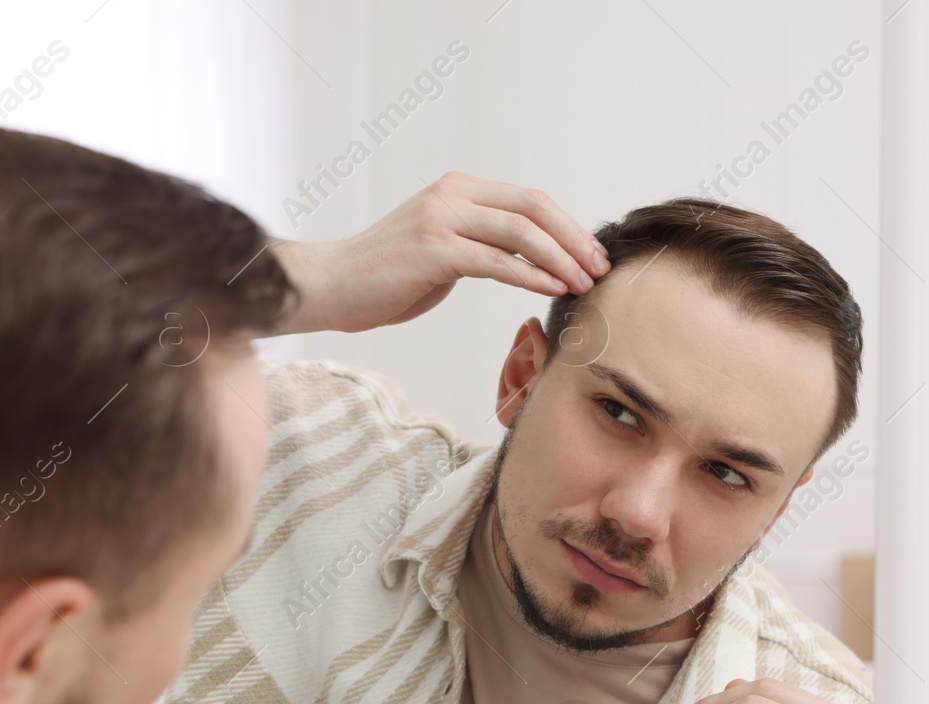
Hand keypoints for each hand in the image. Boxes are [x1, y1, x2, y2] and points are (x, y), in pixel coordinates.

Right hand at [271, 171, 608, 333]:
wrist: (329, 286)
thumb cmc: (384, 278)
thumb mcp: (441, 251)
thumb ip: (479, 246)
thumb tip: (528, 262)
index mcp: (458, 190)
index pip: (528, 199)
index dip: (568, 226)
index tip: (592, 255)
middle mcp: (452, 195)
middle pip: (533, 207)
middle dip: (573, 239)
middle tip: (599, 268)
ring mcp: (442, 218)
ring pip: (520, 232)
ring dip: (560, 259)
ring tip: (583, 284)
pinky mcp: (433, 249)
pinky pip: (496, 261)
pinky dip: (531, 275)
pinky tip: (552, 289)